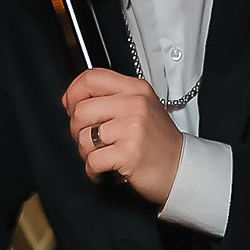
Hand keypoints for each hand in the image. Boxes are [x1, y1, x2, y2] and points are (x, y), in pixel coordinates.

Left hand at [63, 68, 183, 206]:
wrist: (180, 169)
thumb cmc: (157, 142)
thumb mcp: (139, 108)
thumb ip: (110, 98)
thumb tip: (70, 100)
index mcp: (135, 89)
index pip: (91, 78)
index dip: (73, 94)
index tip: (71, 108)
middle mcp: (135, 104)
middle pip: (81, 110)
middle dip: (76, 131)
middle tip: (90, 140)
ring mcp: (133, 128)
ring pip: (83, 137)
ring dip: (86, 154)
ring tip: (101, 156)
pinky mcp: (129, 153)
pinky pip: (92, 160)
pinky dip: (93, 171)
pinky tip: (103, 171)